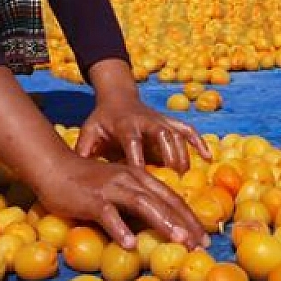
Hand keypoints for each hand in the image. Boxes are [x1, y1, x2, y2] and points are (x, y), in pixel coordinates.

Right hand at [35, 151, 208, 250]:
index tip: (204, 237)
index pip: (171, 197)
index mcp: (140, 177)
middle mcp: (130, 179)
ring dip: (164, 223)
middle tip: (201, 245)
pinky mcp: (92, 199)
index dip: (190, 217)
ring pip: (143, 205)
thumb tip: (154, 227)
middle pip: (164, 201)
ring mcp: (112, 188)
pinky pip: (108, 215)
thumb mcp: (117, 188)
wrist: (54, 167)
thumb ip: (135, 204)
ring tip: (180, 241)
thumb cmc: (86, 182)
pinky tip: (130, 245)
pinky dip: (120, 229)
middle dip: (186, 223)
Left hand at [76, 96, 209, 173]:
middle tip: (175, 184)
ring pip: (176, 135)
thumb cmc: (101, 121)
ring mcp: (160, 119)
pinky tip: (208, 157)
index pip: (133, 142)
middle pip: (162, 136)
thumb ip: (84, 152)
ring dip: (183, 156)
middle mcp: (146, 120)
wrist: (116, 97)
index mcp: (124, 124)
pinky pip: (187, 130)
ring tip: (186, 181)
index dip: (138, 160)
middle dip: (169, 158)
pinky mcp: (169, 121)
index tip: (143, 181)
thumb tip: (72, 176)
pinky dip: (198, 142)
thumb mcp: (89, 133)